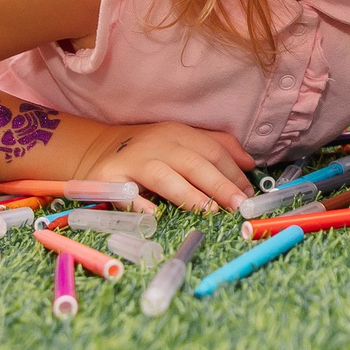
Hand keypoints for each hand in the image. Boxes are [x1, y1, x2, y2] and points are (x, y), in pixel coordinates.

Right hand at [74, 120, 256, 211]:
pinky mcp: (108, 179)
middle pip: (193, 163)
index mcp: (177, 133)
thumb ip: (217, 147)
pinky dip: (140, 205)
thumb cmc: (150, 152)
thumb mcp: (182, 142)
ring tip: (209, 212)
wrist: (99, 150)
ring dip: (189, 195)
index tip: (249, 195)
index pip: (212, 151)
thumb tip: (250, 163)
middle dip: (219, 185)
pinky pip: (126, 194)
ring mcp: (131, 161)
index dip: (233, 173)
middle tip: (238, 206)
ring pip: (164, 176)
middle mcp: (156, 144)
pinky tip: (156, 216)